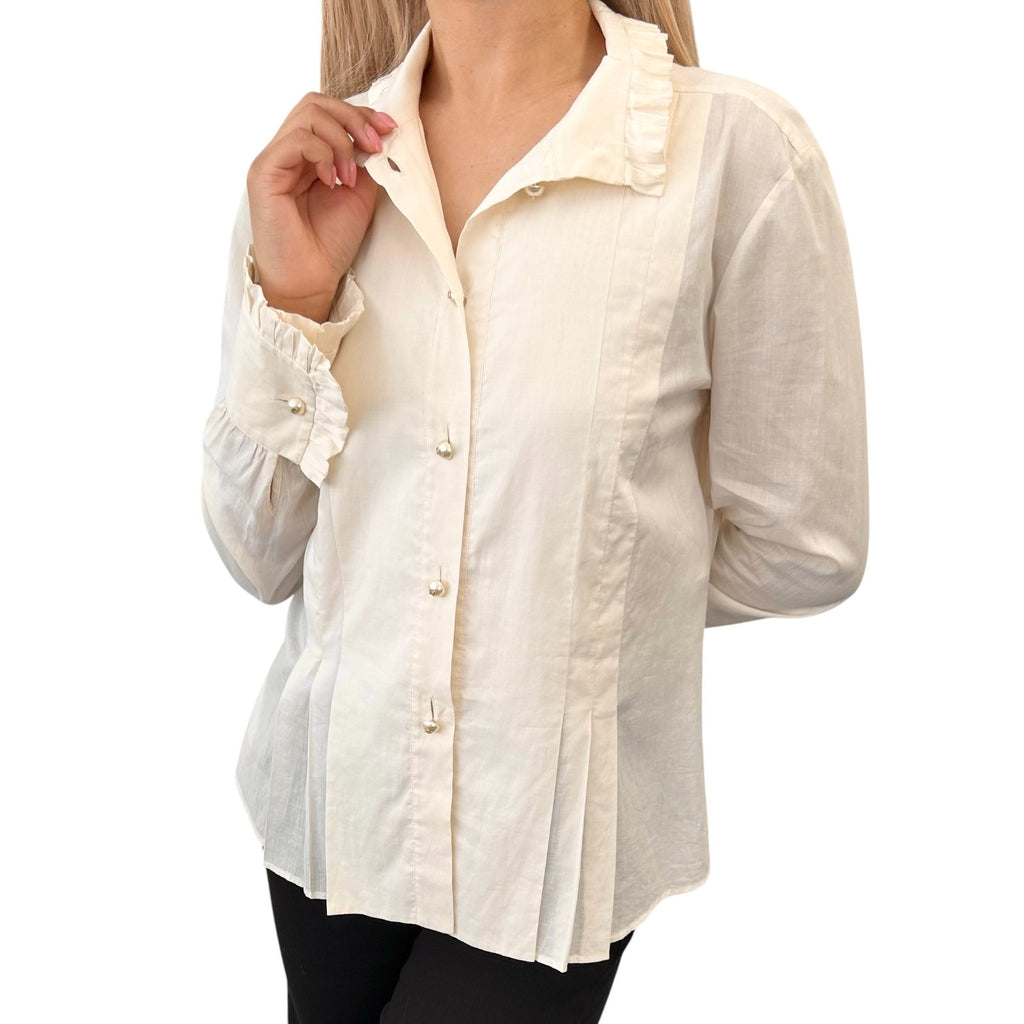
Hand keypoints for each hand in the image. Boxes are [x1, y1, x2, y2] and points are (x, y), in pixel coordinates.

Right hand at [246, 92, 397, 321]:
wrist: (310, 280)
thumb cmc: (330, 243)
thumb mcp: (360, 194)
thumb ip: (366, 161)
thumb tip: (382, 133)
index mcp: (307, 155)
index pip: (329, 112)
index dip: (361, 113)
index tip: (389, 128)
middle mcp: (287, 151)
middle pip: (316, 103)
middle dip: (353, 118)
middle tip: (375, 145)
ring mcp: (273, 159)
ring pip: (308, 114)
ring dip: (341, 140)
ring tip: (351, 176)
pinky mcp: (264, 172)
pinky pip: (297, 140)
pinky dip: (323, 154)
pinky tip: (333, 182)